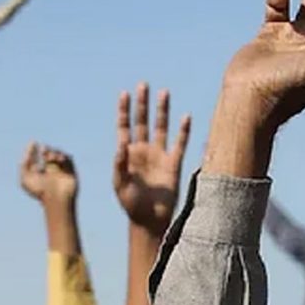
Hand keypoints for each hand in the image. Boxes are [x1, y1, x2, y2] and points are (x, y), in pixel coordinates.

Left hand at [20, 143, 78, 204]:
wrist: (56, 199)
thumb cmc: (40, 191)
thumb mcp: (25, 178)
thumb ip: (24, 164)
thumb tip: (30, 150)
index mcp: (39, 174)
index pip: (36, 158)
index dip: (33, 150)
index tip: (33, 143)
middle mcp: (50, 171)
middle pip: (48, 154)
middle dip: (45, 149)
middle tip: (43, 150)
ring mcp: (61, 170)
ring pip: (58, 154)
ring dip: (53, 152)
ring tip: (50, 157)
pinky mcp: (70, 170)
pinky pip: (68, 158)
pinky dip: (62, 156)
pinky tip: (57, 159)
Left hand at [113, 82, 191, 234]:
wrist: (149, 219)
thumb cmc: (130, 204)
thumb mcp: (120, 185)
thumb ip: (119, 165)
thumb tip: (120, 145)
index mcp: (127, 154)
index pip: (125, 127)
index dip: (124, 111)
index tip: (124, 94)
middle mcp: (143, 151)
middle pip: (143, 122)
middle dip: (143, 104)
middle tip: (143, 85)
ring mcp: (158, 156)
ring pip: (161, 128)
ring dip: (162, 111)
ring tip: (164, 92)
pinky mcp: (173, 164)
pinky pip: (179, 144)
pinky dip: (183, 131)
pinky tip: (185, 117)